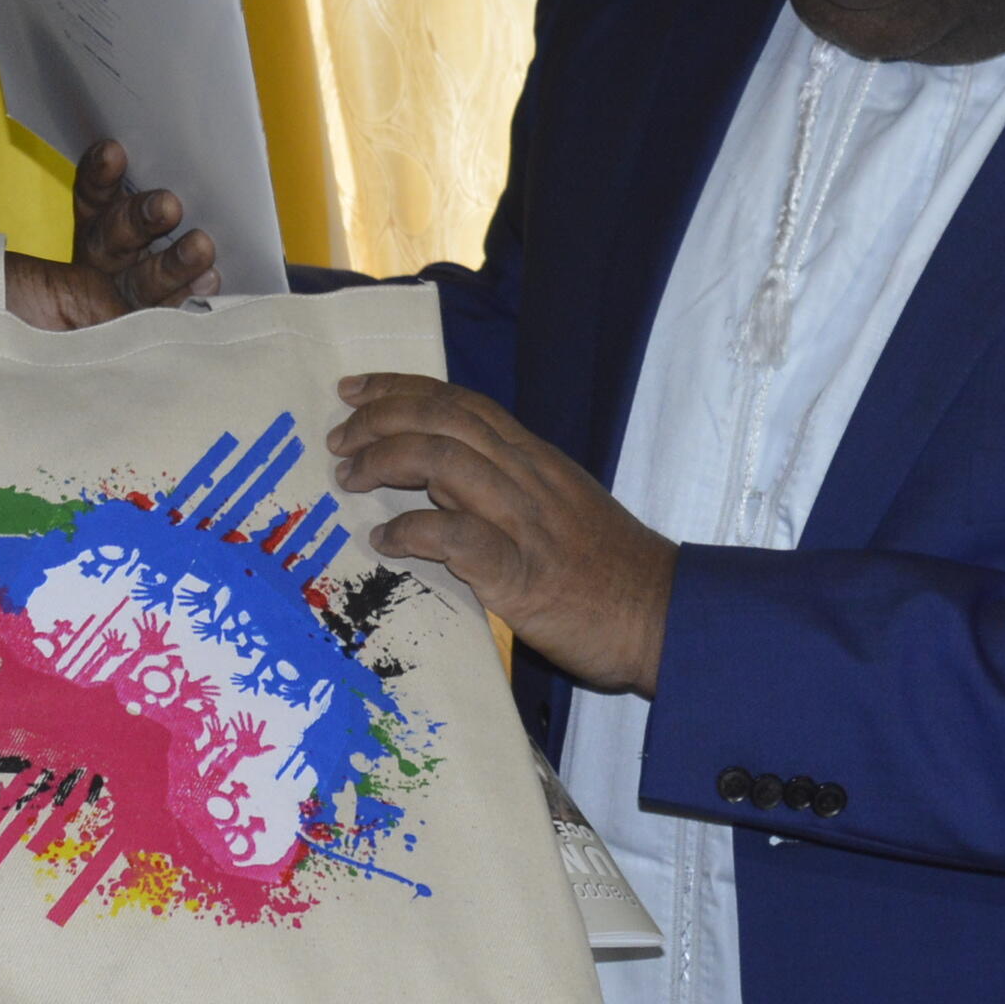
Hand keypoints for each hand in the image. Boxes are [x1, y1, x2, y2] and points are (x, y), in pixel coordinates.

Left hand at [5, 137, 217, 327]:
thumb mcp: (6, 287)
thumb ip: (37, 267)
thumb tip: (64, 251)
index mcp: (77, 253)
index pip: (95, 206)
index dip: (103, 180)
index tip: (111, 153)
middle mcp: (107, 280)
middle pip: (131, 241)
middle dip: (147, 219)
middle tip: (166, 207)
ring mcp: (126, 316)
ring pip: (154, 281)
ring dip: (179, 261)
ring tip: (200, 247)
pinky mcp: (138, 351)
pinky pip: (168, 325)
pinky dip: (189, 304)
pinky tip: (209, 285)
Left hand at [327, 375, 679, 695]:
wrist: (665, 615)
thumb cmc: (608, 570)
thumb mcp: (557, 506)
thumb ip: (500, 485)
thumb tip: (434, 478)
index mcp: (535, 458)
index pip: (461, 403)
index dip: (403, 388)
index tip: (356, 390)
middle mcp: (528, 477)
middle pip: (444, 419)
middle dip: (381, 417)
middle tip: (339, 436)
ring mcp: (525, 523)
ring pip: (445, 462)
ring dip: (386, 461)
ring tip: (349, 478)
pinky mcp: (522, 575)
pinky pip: (457, 538)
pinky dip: (413, 532)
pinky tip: (385, 542)